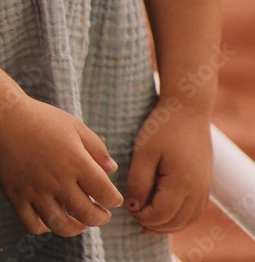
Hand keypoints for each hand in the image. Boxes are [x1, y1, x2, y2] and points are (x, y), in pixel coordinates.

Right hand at [0, 98, 123, 237]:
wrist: (3, 118)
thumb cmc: (41, 119)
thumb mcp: (74, 125)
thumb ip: (96, 147)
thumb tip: (112, 170)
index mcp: (76, 161)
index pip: (105, 193)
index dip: (113, 200)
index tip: (112, 199)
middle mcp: (58, 180)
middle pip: (87, 214)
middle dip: (99, 218)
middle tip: (101, 214)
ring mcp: (36, 191)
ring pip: (61, 225)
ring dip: (75, 228)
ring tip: (80, 223)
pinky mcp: (16, 196)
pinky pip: (32, 224)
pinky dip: (44, 228)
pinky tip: (50, 220)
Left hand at [126, 101, 212, 233]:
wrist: (188, 109)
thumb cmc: (163, 126)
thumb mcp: (144, 150)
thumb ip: (138, 180)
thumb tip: (133, 206)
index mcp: (181, 183)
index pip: (160, 215)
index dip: (141, 216)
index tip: (127, 207)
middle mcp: (197, 190)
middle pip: (175, 222)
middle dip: (153, 223)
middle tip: (134, 214)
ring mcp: (204, 188)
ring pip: (186, 220)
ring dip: (167, 224)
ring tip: (147, 219)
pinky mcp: (205, 183)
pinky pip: (194, 211)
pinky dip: (180, 218)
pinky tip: (165, 212)